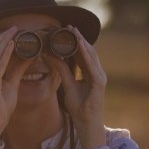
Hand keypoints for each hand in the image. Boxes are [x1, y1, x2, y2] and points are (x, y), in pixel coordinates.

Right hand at [0, 26, 29, 143]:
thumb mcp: (12, 84)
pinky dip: (6, 52)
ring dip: (4, 40)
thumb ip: (17, 70)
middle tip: (14, 26)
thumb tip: (28, 56)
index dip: (1, 39)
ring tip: (14, 30)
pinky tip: (12, 44)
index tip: (12, 30)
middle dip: (3, 36)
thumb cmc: (2, 106)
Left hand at [52, 28, 106, 148]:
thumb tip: (48, 56)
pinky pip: (92, 67)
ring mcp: (100, 76)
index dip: (74, 41)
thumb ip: (61, 71)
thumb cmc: (78, 107)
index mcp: (89, 72)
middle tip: (69, 25)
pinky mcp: (100, 83)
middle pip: (87, 51)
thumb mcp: (67, 85)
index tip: (65, 30)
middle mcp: (96, 72)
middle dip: (79, 38)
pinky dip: (87, 56)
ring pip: (91, 56)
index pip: (81, 53)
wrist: (86, 122)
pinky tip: (81, 48)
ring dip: (83, 43)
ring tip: (74, 32)